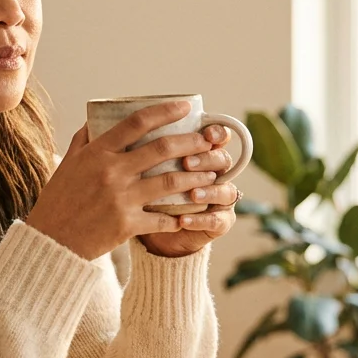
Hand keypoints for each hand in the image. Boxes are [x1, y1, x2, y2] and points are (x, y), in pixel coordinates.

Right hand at [24, 101, 221, 260]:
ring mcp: (121, 199)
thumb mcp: (67, 164)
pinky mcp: (127, 225)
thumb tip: (97, 119)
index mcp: (97, 152)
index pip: (137, 122)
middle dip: (192, 142)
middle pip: (162, 149)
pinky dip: (178, 216)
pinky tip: (189, 213)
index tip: (185, 107)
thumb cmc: (58, 202)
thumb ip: (84, 140)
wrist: (51, 243)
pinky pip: (162, 218)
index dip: (165, 111)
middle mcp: (112, 172)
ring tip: (211, 173)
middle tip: (208, 141)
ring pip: (170, 182)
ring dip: (195, 176)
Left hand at [138, 124, 239, 257]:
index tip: (205, 133)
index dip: (216, 132)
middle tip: (186, 163)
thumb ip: (147, 149)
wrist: (154, 232)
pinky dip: (201, 220)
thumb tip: (131, 125)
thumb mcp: (144, 169)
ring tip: (192, 194)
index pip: (217, 137)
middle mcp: (215, 173)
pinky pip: (217, 221)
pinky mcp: (218, 222)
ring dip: (209, 191)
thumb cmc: (147, 193)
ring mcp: (220, 199)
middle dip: (206, 160)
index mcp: (202, 154)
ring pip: (226, 190)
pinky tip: (184, 220)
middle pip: (222, 160)